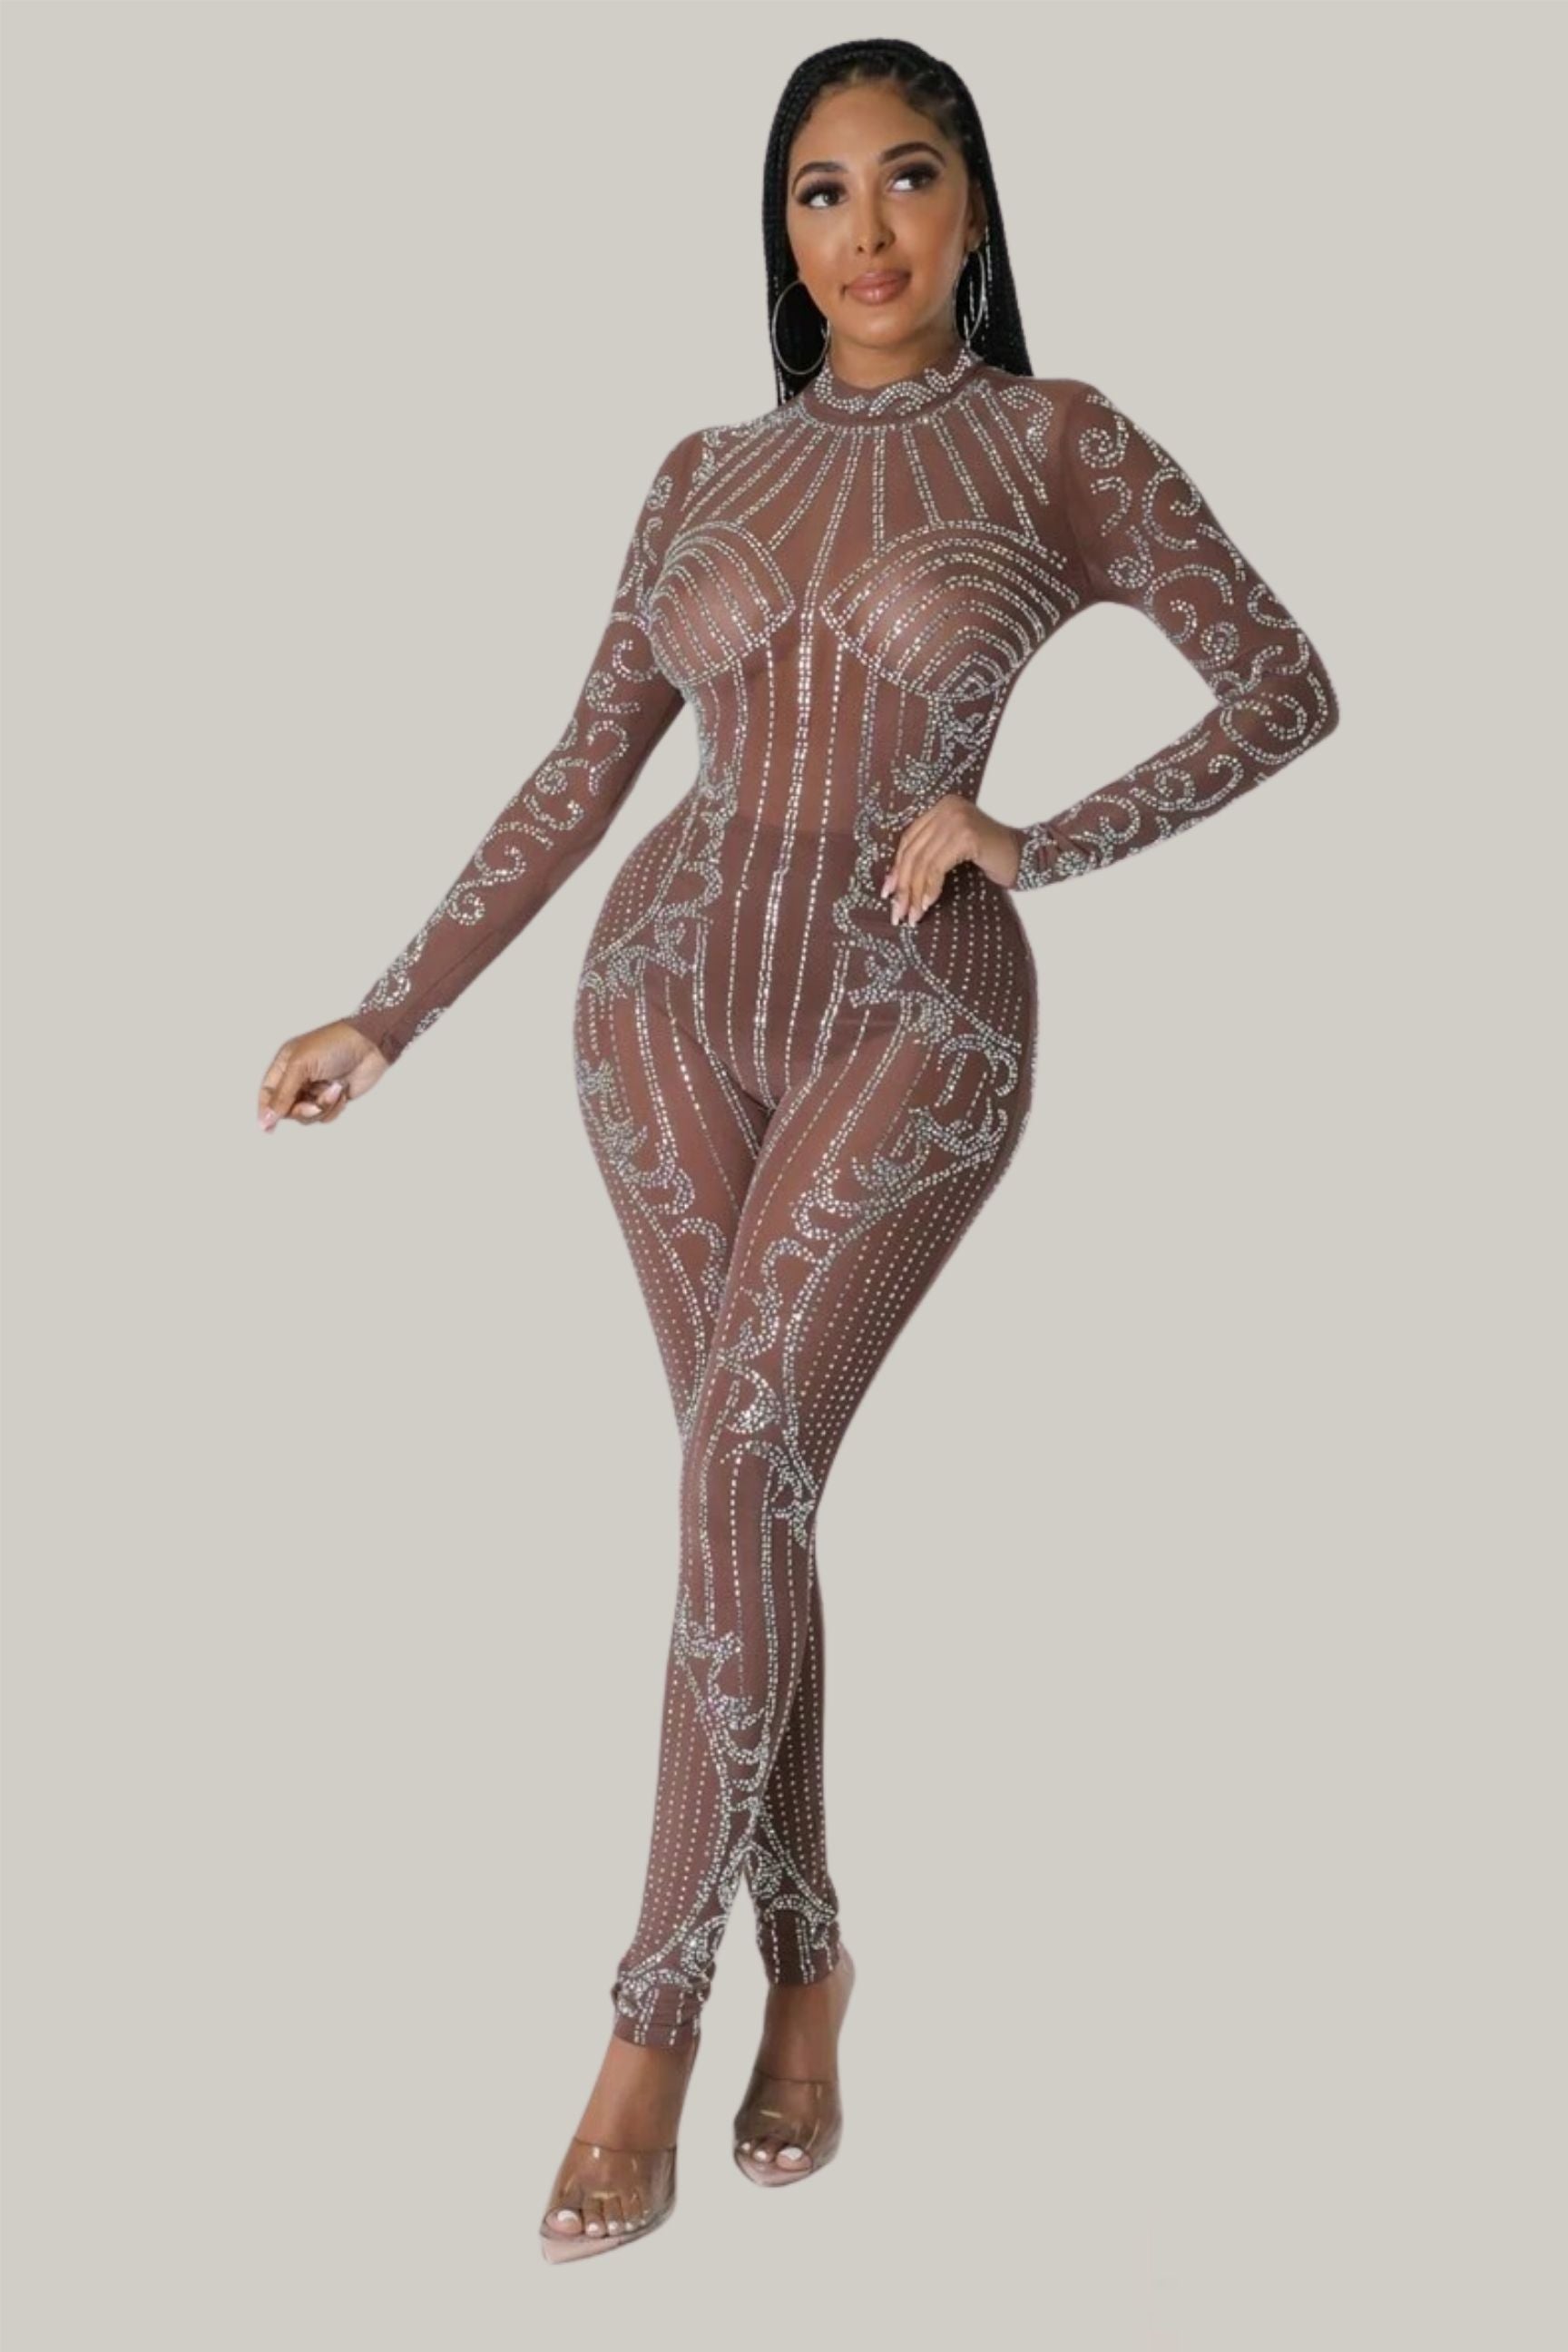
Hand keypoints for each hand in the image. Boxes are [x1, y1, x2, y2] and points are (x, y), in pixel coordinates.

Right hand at [257, 1020, 388, 1131]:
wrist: (370, 1045)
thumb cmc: (334, 1046)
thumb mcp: (301, 1066)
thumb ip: (282, 1094)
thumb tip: (265, 1119)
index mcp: (285, 1065)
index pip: (268, 1093)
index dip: (266, 1110)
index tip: (268, 1128)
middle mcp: (298, 1078)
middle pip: (288, 1110)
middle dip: (302, 1110)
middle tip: (314, 1104)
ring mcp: (316, 1089)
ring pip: (308, 1116)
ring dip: (323, 1106)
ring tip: (335, 1089)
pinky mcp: (333, 1098)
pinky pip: (326, 1116)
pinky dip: (334, 1107)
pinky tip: (343, 1091)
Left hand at [879, 795, 1022, 922]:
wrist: (1024, 856)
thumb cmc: (988, 857)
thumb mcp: (952, 851)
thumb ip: (928, 856)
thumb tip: (893, 884)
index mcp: (941, 807)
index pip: (909, 839)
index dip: (896, 868)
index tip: (888, 892)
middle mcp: (947, 808)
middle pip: (914, 851)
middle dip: (903, 885)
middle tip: (897, 912)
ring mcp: (957, 820)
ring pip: (923, 862)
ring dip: (914, 892)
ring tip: (912, 915)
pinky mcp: (967, 836)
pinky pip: (938, 867)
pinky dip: (930, 888)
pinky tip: (928, 904)